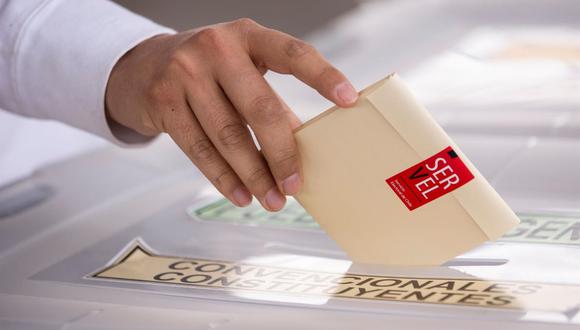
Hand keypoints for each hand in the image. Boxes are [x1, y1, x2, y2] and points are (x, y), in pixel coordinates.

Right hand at [105, 19, 357, 210]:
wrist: (143, 65)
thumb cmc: (207, 69)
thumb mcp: (239, 67)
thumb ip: (267, 97)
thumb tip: (299, 147)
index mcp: (247, 35)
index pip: (293, 52)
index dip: (323, 76)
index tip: (349, 100)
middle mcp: (216, 49)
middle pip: (259, 108)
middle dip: (282, 153)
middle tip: (296, 184)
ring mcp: (185, 74)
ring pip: (228, 136)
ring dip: (254, 175)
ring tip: (272, 199)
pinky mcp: (164, 103)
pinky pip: (200, 150)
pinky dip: (223, 178)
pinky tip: (241, 194)